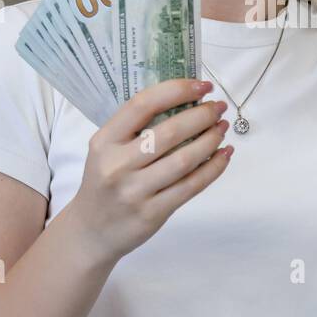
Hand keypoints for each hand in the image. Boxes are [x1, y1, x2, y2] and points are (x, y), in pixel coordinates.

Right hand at [66, 78, 231, 262]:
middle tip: (219, 107)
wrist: (91, 231)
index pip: (142, 105)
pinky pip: (191, 186)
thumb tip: (185, 99)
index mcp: (105, 141)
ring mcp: (135, 191)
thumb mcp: (107, 150)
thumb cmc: (105, 182)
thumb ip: (135, 128)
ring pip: (184, 160)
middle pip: (169, 132)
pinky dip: (213, 168)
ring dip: (211, 140)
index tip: (202, 86)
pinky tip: (224, 154)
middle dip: (201, 115)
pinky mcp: (152, 213)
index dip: (176, 90)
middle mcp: (117, 165)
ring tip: (222, 128)